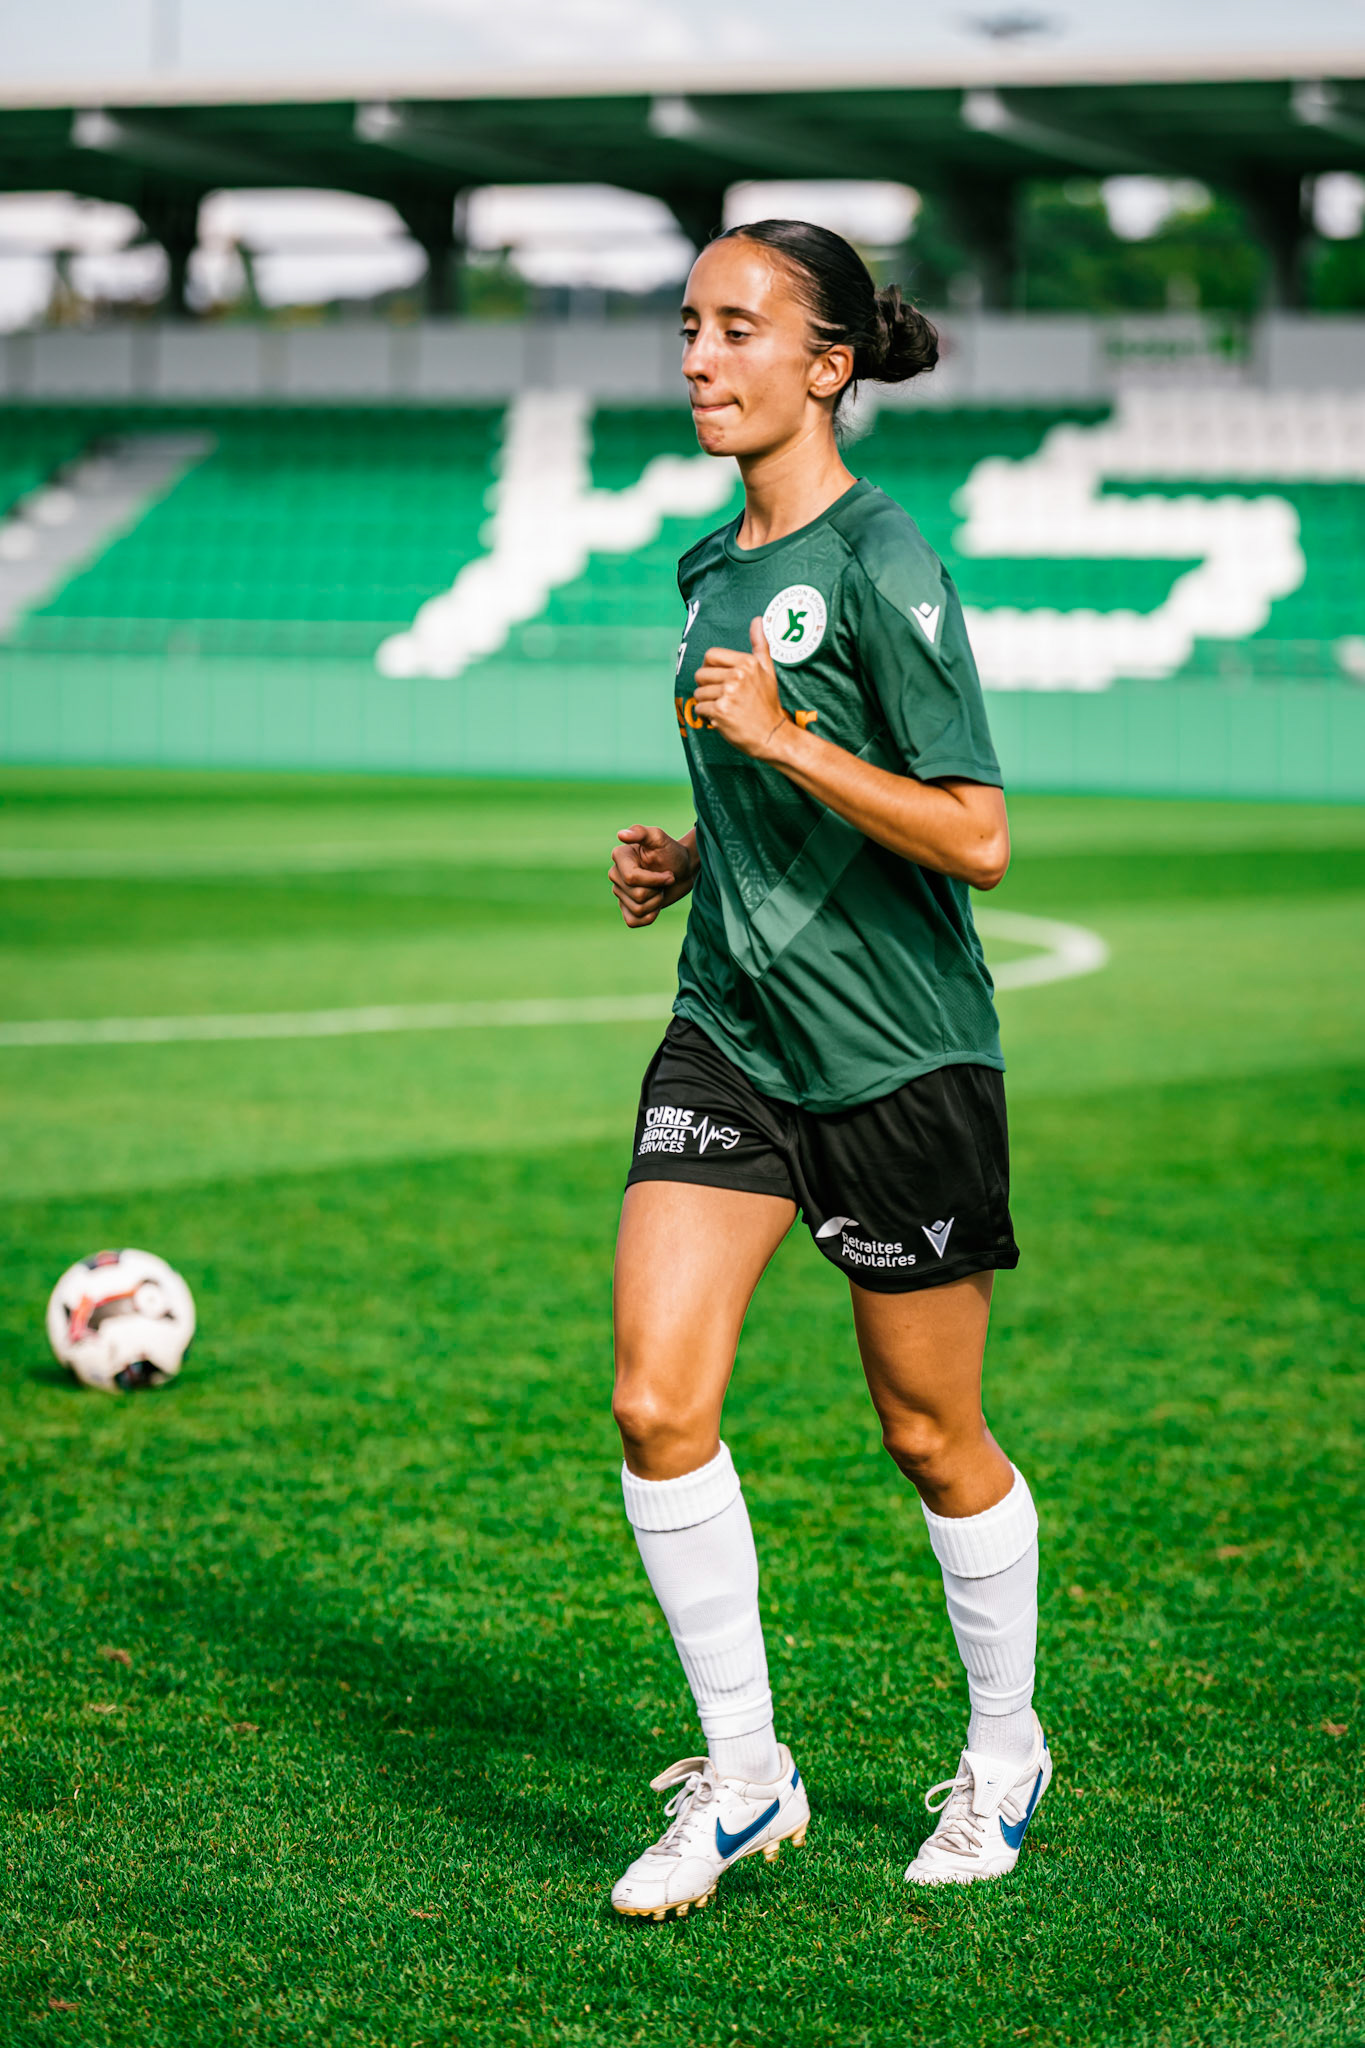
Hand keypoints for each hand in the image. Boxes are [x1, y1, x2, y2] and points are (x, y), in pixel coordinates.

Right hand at [609, 824, 697, 927]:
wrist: (682, 870)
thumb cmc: (672, 852)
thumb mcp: (660, 839)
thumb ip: (642, 833)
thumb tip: (621, 835)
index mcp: (620, 856)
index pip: (632, 878)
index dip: (655, 880)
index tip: (669, 874)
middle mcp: (615, 875)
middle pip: (636, 895)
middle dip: (657, 890)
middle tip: (664, 880)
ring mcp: (620, 892)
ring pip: (637, 909)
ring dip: (656, 903)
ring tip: (660, 890)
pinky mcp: (627, 907)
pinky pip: (632, 921)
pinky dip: (649, 917)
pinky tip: (656, 906)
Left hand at [692, 618, 790, 760]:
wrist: (772, 735)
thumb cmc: (768, 704)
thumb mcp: (768, 670)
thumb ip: (760, 645)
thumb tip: (757, 620)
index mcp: (747, 663)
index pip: (711, 656)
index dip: (710, 668)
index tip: (718, 679)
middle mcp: (737, 676)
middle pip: (701, 674)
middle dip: (706, 687)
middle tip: (722, 697)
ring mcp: (728, 694)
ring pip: (698, 693)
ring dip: (706, 703)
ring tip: (724, 708)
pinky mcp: (720, 711)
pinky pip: (699, 708)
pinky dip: (706, 715)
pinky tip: (721, 718)